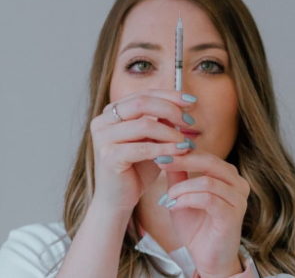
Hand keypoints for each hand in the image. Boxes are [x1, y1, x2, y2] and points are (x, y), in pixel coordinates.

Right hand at [89, 89, 196, 211]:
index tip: (192, 102)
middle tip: (190, 122)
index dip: (170, 95)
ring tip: (187, 143)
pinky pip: (143, 148)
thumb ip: (162, 122)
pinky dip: (165, 149)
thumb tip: (183, 106)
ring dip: (171, 133)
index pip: (143, 94)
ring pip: (144, 124)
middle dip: (171, 110)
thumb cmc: (136, 169)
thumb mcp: (152, 140)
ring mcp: (102, 138)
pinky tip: (180, 152)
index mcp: (111, 112)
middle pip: (142, 102)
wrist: (117, 201)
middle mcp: (102, 121)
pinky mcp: (108, 157)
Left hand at [155, 149, 250, 276]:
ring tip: (168, 197)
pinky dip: (187, 200)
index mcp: (228, 176)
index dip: (183, 152)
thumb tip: (166, 152)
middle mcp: (238, 184)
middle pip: (210, 161)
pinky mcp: (233, 215)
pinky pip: (208, 199)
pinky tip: (174, 206)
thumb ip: (178, 176)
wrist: (207, 259)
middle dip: (183, 161)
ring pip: (207, 181)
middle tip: (161, 162)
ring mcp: (238, 199)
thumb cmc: (196, 228)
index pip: (206, 155)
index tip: (160, 151)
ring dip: (182, 188)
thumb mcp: (182, 196)